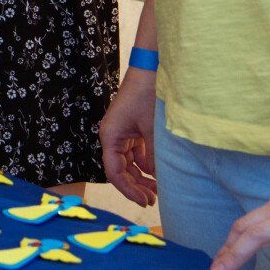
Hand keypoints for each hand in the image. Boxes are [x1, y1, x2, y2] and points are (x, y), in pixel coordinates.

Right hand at [100, 68, 157, 205]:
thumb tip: (158, 179)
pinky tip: (159, 173)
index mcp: (110, 136)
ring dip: (143, 177)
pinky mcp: (134, 129)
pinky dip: (147, 164)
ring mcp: (124, 133)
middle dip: (136, 186)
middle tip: (153, 200)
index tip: (144, 201)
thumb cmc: (148, 94)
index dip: (128, 190)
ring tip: (158, 191)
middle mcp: (113, 136)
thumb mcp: (152, 129)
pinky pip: (138, 153)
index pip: (114, 172)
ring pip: (130, 163)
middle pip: (121, 170)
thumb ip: (154, 156)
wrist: (152, 67)